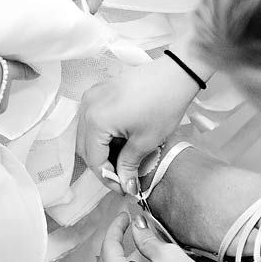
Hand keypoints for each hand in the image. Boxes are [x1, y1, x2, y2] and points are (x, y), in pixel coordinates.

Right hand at [76, 54, 198, 194]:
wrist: (175, 73)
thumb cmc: (163, 104)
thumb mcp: (146, 141)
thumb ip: (129, 165)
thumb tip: (125, 186)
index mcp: (96, 121)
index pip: (94, 159)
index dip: (108, 178)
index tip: (124, 188)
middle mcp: (87, 108)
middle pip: (85, 148)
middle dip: (102, 165)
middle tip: (122, 177)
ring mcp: (90, 97)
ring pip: (86, 134)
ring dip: (101, 150)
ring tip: (123, 160)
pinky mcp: (98, 92)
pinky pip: (92, 120)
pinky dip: (101, 134)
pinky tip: (119, 140)